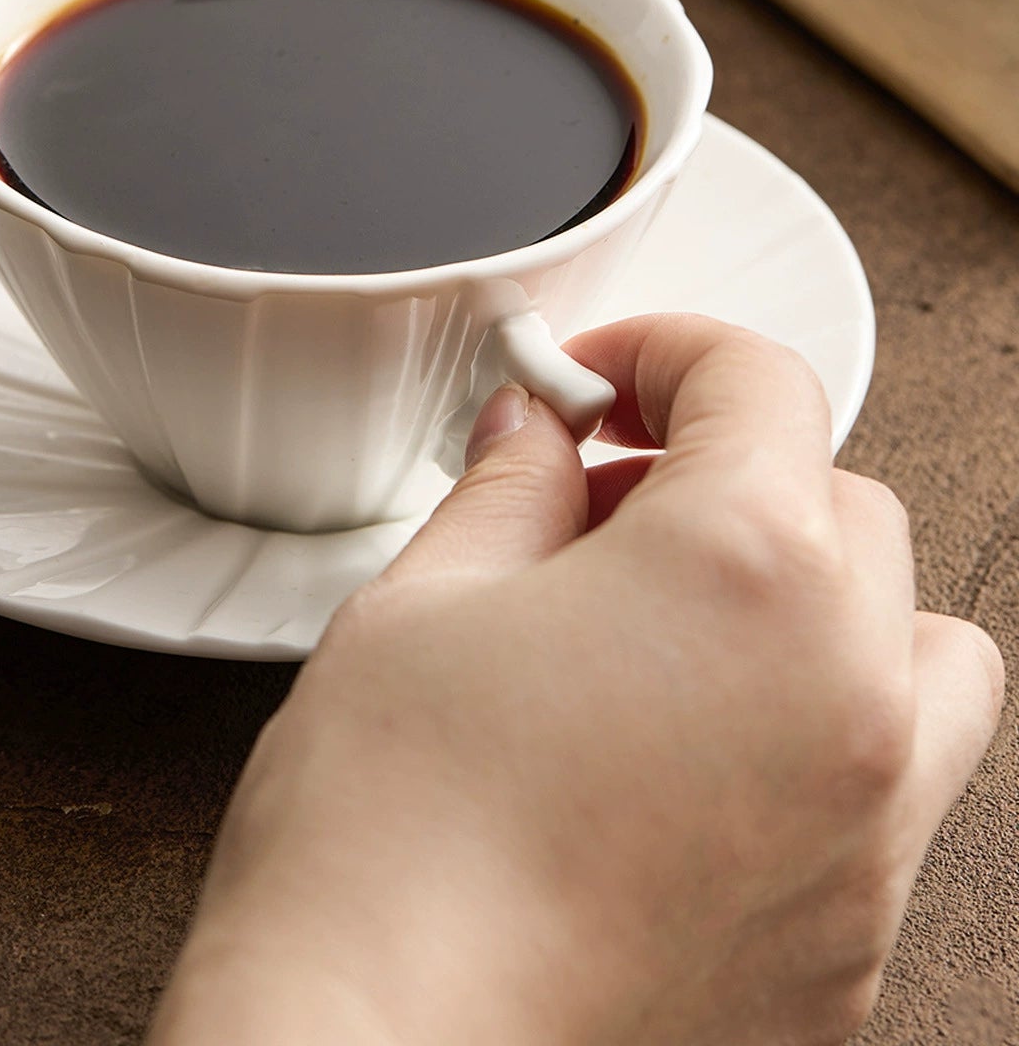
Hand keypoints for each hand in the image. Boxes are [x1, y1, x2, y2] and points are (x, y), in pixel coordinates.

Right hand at [150, 314, 1003, 1045]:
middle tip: (595, 501)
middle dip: (720, 470)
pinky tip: (673, 759)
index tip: (597, 378)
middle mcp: (847, 698)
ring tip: (677, 626)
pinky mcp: (851, 946)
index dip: (663, 352)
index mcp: (745, 575)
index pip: (759, 383)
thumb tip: (536, 433)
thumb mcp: (424, 603)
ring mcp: (871, 835)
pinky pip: (885, 788)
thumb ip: (509, 489)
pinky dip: (810, 731)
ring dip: (813, 599)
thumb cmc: (382, 844)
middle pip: (842, 501)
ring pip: (917, 646)